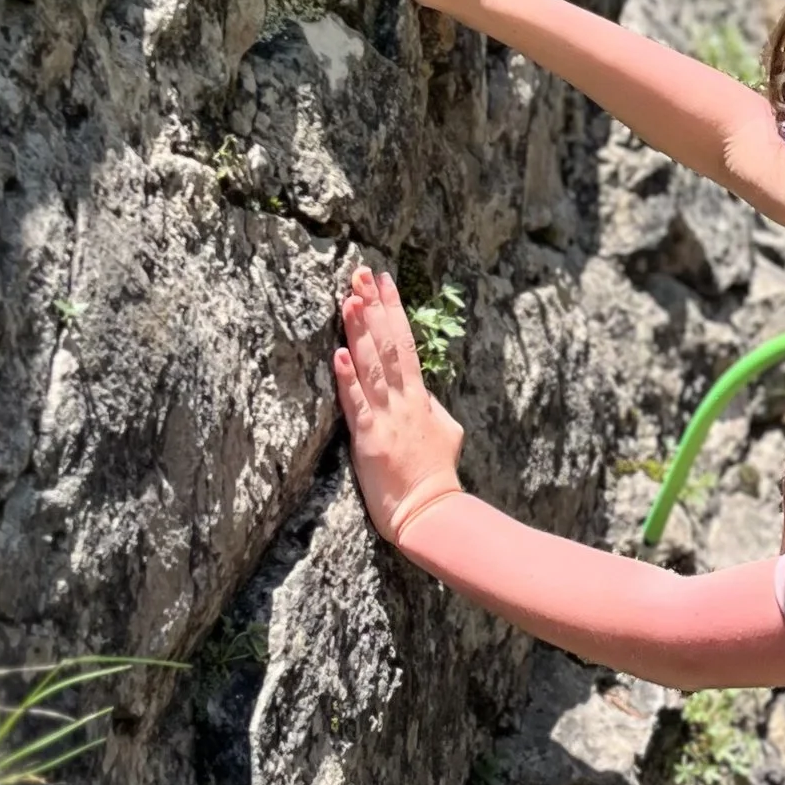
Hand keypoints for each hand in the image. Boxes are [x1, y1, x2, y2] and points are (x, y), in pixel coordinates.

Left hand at [333, 267, 466, 541]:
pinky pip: (356, 406)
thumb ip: (432, 408)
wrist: (432, 512)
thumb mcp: (446, 432)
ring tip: (349, 300)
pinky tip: (338, 355)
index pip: (405, 342)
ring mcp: (387, 419)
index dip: (392, 309)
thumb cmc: (436, 477)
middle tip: (361, 273)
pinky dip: (347, 380)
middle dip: (374, 307)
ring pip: (371, 367)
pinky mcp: (370, 441)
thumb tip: (425, 394)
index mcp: (420, 397)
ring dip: (359, 332)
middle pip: (387, 345)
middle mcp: (403, 401)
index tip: (383, 280)